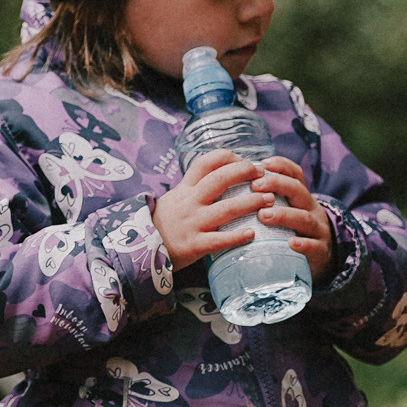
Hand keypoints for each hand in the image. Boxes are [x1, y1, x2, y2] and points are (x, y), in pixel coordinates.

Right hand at [153, 148, 272, 268]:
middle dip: (245, 174)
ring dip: (251, 202)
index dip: (228, 157)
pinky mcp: (193, 245)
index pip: (206, 163)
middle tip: (264, 177)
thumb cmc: (162, 224)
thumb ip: (193, 189)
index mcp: (184, 189)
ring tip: (269, 201)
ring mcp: (191, 223)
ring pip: (226, 208)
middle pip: (220, 179)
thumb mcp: (173, 199)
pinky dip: (237, 236)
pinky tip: (252, 234)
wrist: (137, 249)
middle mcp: (189, 202)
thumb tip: (221, 176)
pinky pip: (219, 240)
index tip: (246, 160)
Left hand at [251, 156, 334, 274]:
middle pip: (298, 191)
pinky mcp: (320, 250)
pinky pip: (314, 246)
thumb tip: (233, 185)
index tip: (264, 163)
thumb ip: (266, 198)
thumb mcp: (285, 209)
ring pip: (304, 218)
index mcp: (300, 196)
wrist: (322, 255)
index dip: (282, 166)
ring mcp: (317, 229)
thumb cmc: (293, 229)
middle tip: (255, 185)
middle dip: (278, 185)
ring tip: (264, 215)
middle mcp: (310, 208)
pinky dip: (303, 244)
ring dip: (284, 215)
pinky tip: (291, 243)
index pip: (295, 175)